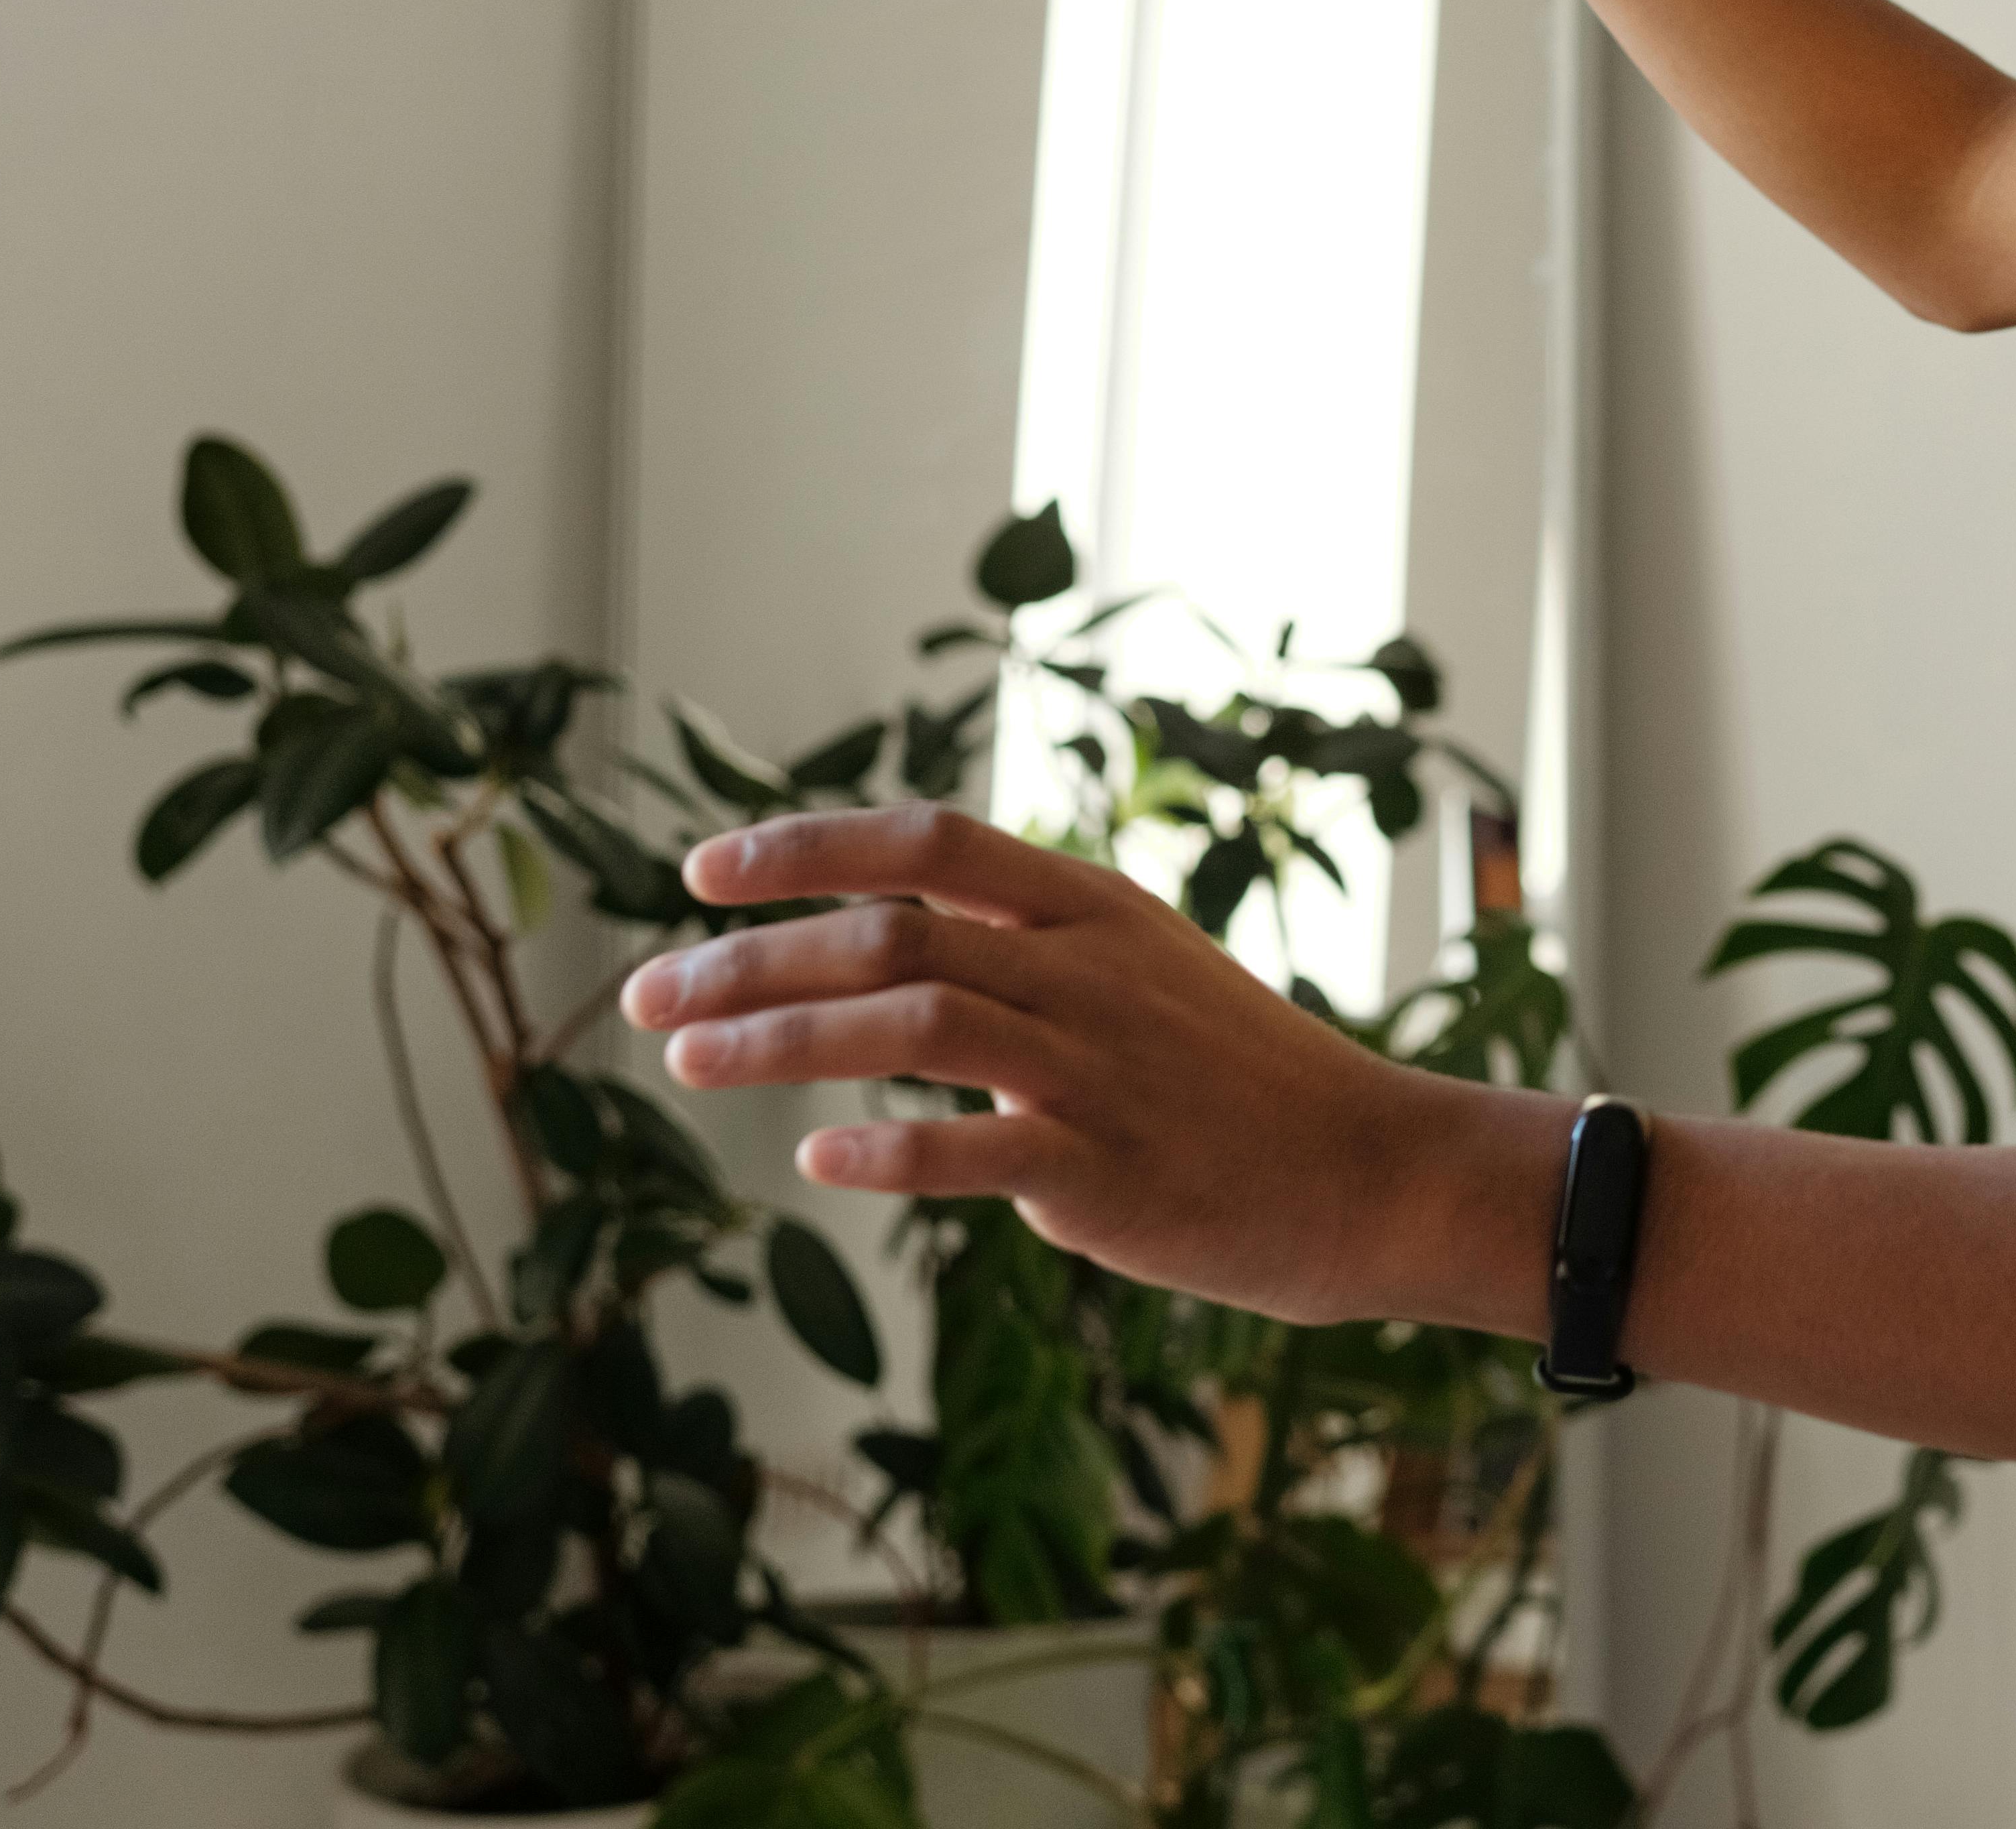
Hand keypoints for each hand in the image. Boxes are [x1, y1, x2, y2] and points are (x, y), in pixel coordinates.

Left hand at [618, 805, 1545, 1329]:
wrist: (1368, 1172)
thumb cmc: (1243, 1082)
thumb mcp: (1145, 976)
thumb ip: (1028, 967)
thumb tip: (902, 980)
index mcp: (1091, 909)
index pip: (925, 842)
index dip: (803, 847)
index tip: (701, 872)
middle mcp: (1086, 970)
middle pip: (890, 932)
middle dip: (748, 958)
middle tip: (647, 992)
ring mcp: (1097, 1066)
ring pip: (912, 1019)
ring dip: (782, 1036)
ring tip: (688, 1058)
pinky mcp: (1105, 1167)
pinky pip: (975, 1150)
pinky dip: (886, 1149)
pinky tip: (818, 1156)